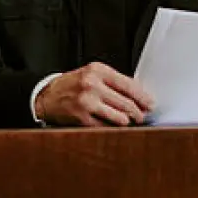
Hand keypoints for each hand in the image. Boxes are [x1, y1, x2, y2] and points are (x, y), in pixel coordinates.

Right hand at [36, 62, 153, 126]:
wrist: (47, 96)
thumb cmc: (72, 85)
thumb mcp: (92, 74)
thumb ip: (114, 81)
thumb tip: (139, 94)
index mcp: (97, 71)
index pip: (129, 85)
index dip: (143, 97)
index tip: (150, 104)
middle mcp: (92, 85)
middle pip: (127, 103)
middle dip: (138, 113)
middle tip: (141, 116)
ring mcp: (87, 102)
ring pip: (120, 118)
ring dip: (127, 121)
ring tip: (128, 120)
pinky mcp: (82, 118)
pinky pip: (107, 127)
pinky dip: (112, 127)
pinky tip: (112, 124)